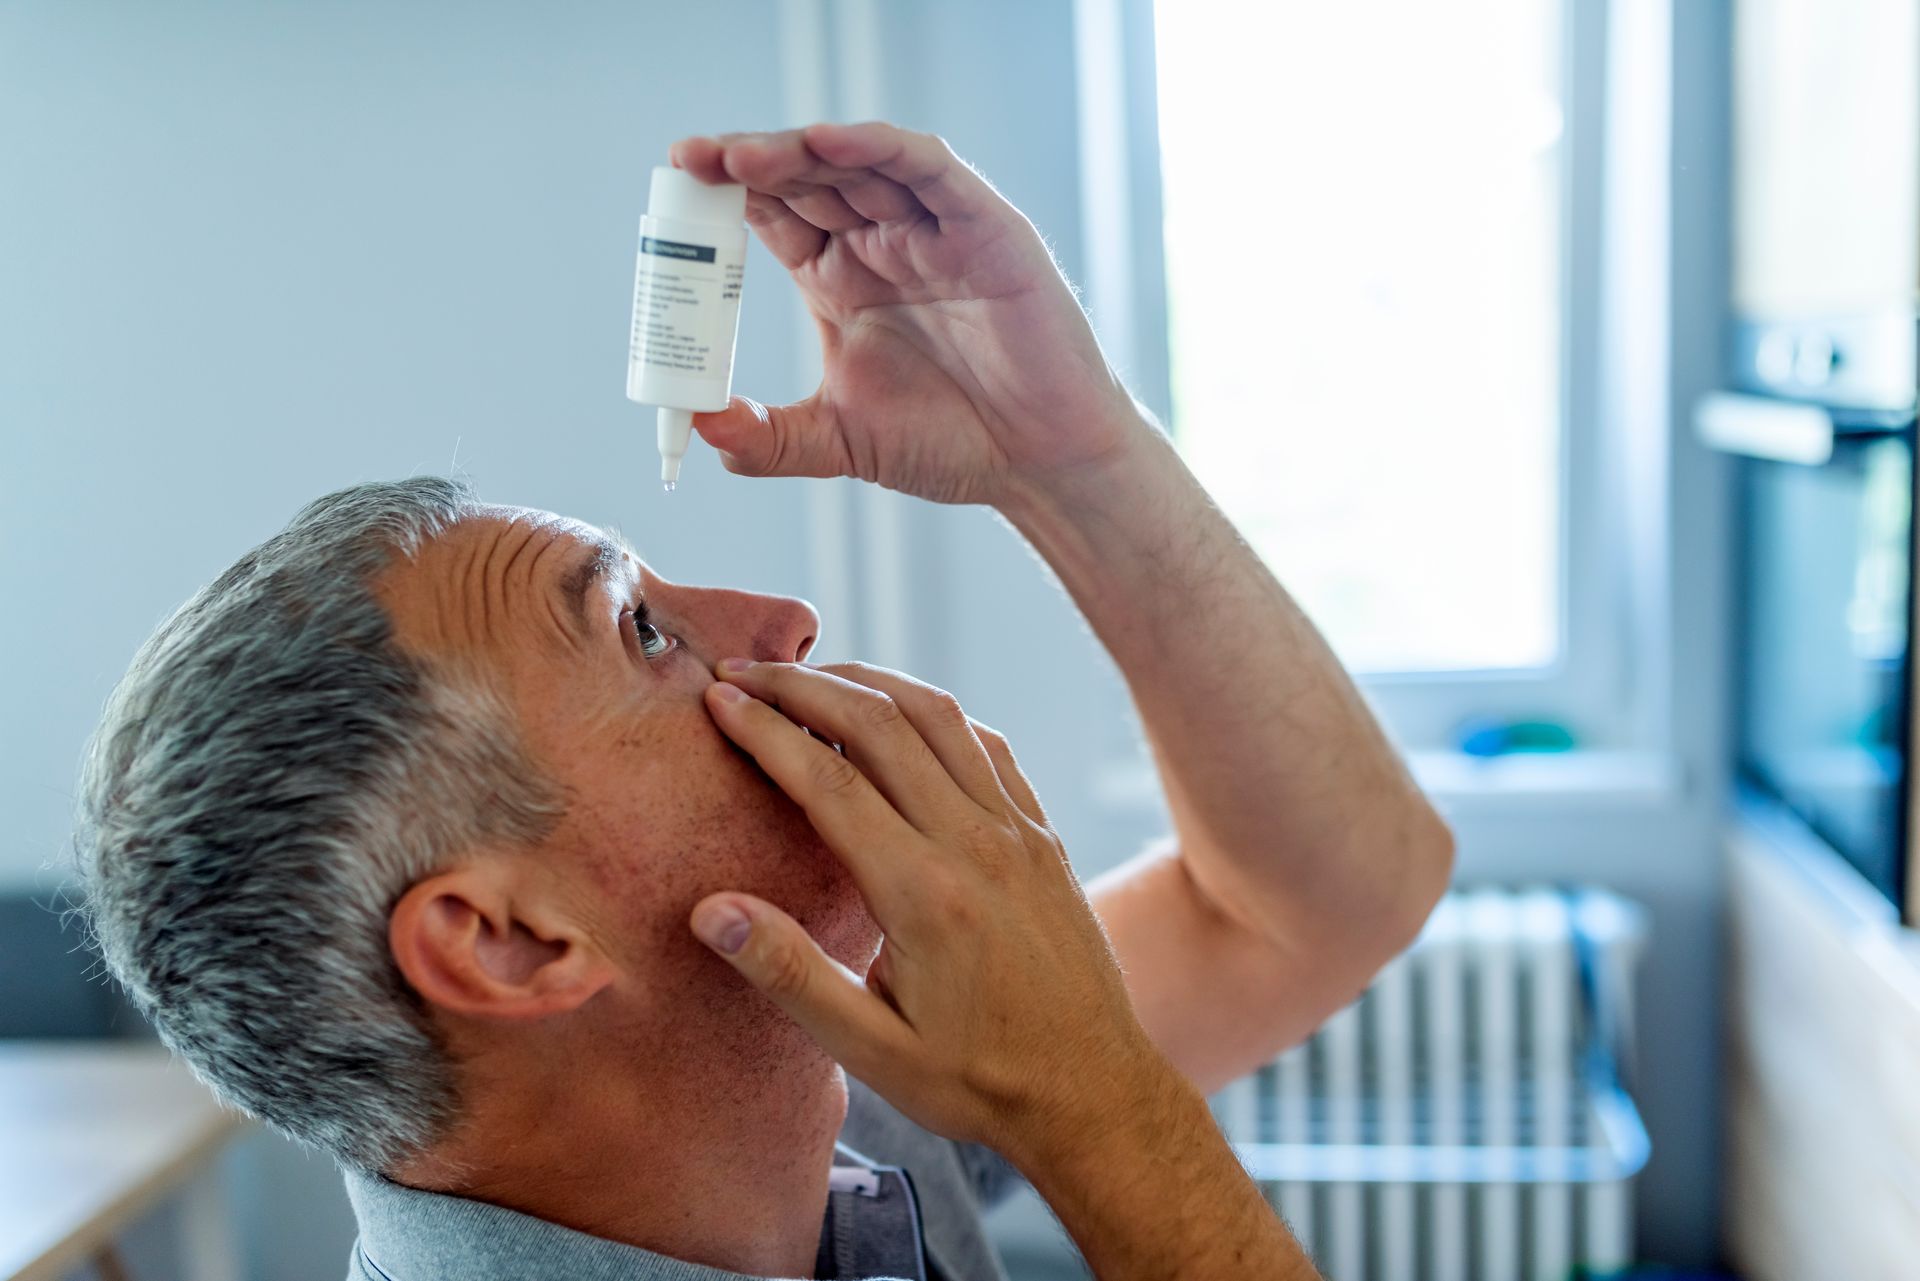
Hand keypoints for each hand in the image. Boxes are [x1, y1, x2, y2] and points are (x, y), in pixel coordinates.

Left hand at [669, 123, 1148, 508]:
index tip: (675, 185)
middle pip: (805, 178)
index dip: (725, 193)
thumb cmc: (954, 444)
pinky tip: (828, 143)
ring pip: (858, 164)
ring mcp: (932, 231)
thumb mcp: (838, 442)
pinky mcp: (984, 227)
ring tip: (742, 155)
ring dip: (799, 150)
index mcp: (841, 279)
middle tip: (692, 162)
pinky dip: (878, 148)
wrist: (1038, 465)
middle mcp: (882, 244)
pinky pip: (928, 169)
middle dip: (747, 163)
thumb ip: (768, 439)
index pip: (774, 213)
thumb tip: (699, 429)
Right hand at [687, 659, 1163, 1165]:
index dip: (765, 730)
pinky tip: (900, 715)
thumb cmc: (979, 1082)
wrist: (1097, 1093)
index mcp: (926, 893)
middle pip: (881, 724)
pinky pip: (987, 745)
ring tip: (811, 675)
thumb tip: (710, 911)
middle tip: (744, 670)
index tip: (717, 699)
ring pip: (940, 717)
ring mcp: (1020, 831)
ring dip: (870, 682)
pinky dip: (933, 713)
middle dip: (804, 685)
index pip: (829, 780)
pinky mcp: (1044, 835)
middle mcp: (978, 843)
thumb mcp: (872, 1051)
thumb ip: (790, 973)